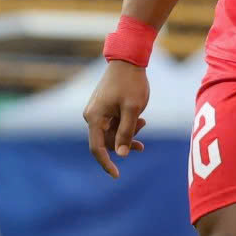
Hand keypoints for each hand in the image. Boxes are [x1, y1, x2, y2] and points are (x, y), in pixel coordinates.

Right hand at [82, 59, 150, 176]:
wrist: (128, 59)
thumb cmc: (131, 83)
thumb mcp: (133, 110)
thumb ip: (127, 133)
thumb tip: (121, 155)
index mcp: (94, 117)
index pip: (97, 148)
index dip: (106, 164)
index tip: (116, 176)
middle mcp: (92, 116)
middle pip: (106, 142)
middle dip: (124, 144)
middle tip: (142, 145)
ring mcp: (97, 111)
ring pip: (111, 133)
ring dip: (128, 134)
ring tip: (143, 124)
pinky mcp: (104, 107)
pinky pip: (113, 124)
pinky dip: (126, 125)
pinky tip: (140, 120)